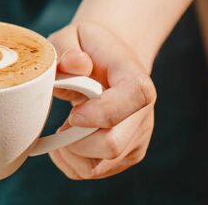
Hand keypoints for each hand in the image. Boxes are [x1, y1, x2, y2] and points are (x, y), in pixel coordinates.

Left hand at [47, 22, 157, 178]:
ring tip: (65, 128)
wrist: (109, 62)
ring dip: (70, 152)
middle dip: (75, 139)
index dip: (99, 111)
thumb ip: (67, 47)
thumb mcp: (74, 36)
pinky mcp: (125, 156)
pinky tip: (68, 139)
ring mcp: (136, 140)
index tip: (73, 113)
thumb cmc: (88, 49)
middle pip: (111, 145)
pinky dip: (70, 161)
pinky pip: (91, 171)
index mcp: (137, 80)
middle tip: (64, 121)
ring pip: (97, 166)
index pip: (133, 98)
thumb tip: (73, 64)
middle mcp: (143, 115)